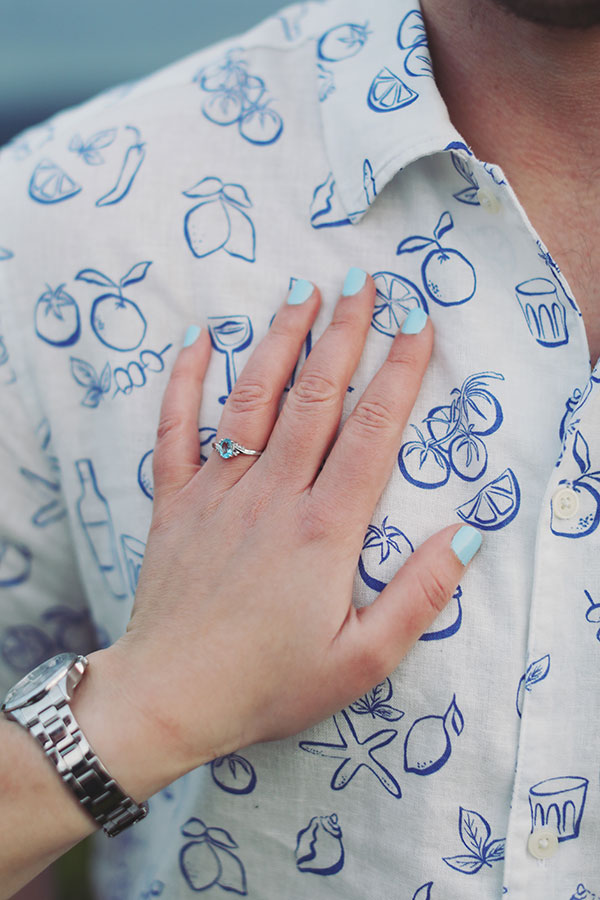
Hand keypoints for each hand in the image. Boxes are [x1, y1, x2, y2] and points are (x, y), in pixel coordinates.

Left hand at [111, 272, 481, 779]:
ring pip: (252, 399)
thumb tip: (470, 534)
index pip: (372, 431)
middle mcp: (272, 494)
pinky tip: (197, 339)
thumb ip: (420, 596)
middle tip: (363, 282)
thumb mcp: (362, 659)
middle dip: (345, 334)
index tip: (417, 324)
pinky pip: (175, 428)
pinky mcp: (174, 501)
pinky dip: (184, 381)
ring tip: (301, 290)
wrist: (170, 697)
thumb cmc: (269, 684)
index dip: (400, 371)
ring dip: (279, 340)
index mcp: (324, 529)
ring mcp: (218, 491)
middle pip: (316, 397)